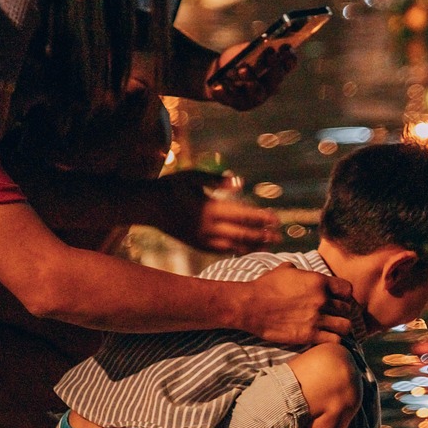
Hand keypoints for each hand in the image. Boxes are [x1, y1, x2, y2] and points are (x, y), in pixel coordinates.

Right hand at [156, 170, 280, 252]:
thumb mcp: (192, 176)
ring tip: (269, 245)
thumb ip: (216, 179)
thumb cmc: (171, 186)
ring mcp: (202, 239)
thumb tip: (240, 182)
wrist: (146, 206)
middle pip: (242, 234)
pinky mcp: (197, 245)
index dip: (261, 219)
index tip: (276, 219)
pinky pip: (222, 251)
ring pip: (234, 246)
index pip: (242, 216)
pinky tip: (248, 249)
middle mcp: (208, 227)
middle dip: (262, 236)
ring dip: (253, 246)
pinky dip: (237, 251)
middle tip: (280, 236)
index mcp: (210, 209)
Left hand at [205, 43, 296, 110]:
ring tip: (242, 70)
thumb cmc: (236, 60)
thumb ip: (256, 49)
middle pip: (275, 79)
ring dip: (252, 81)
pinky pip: (232, 99)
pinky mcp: (237, 104)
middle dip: (274, 67)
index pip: (287, 66)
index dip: (290, 58)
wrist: (216, 74)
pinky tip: (218, 87)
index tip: (287, 47)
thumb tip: (266, 43)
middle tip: (270, 54)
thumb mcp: (246, 50)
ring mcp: (254, 98)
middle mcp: (268, 88)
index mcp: (275, 72)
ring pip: (257, 92)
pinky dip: (225, 92)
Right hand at [238, 263, 355, 344]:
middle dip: (341, 312)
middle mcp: (321, 299)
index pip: (347, 289)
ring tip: (332, 328)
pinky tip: (325, 337)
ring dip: (340, 327)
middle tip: (332, 315)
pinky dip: (333, 339)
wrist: (250, 305)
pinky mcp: (309, 334)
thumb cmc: (265, 286)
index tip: (337, 299)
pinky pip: (335, 340)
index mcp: (318, 281)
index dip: (344, 295)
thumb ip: (298, 270)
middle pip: (346, 308)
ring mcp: (316, 318)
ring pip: (345, 325)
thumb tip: (298, 269)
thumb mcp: (284, 270)